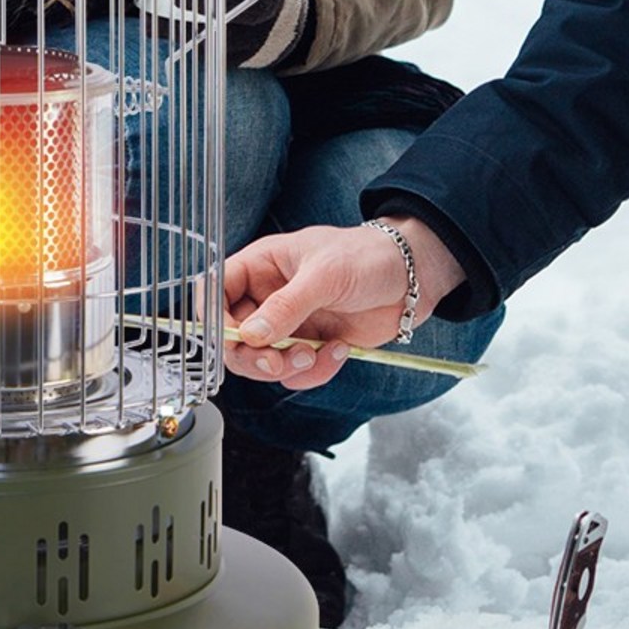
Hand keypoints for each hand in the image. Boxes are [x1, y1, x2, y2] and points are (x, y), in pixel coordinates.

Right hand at [221, 217, 464, 388]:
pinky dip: (314, 371)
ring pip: (262, 362)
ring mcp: (287, 324)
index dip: (215, 319)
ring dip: (288, 367)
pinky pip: (295, 372)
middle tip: (277, 362)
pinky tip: (338, 351)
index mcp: (260, 267)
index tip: (235, 338)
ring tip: (317, 352)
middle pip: (233, 338)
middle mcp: (267, 297)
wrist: (413, 278)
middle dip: (254, 357)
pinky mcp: (309, 346)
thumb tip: (251, 335)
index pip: (214, 293)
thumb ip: (285, 306)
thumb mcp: (324, 275)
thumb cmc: (368, 257)